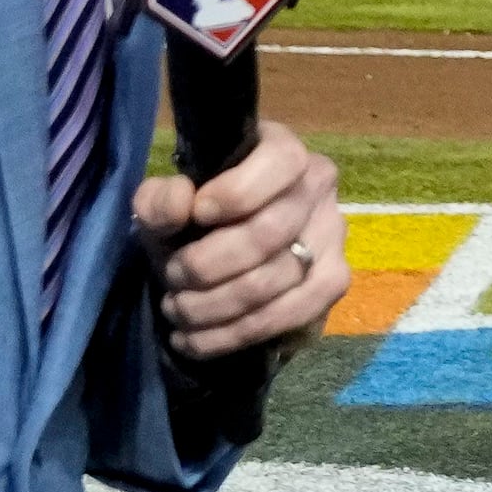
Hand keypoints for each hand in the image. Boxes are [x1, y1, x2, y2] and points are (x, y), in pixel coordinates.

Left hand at [134, 120, 346, 362]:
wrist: (216, 257)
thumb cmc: (194, 219)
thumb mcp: (164, 205)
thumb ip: (159, 199)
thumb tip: (182, 202)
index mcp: (282, 151)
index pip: (281, 161)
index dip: (238, 192)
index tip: (196, 215)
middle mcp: (318, 187)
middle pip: (270, 232)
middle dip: (208, 264)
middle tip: (172, 277)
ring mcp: (332, 236)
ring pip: (274, 281)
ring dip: (214, 305)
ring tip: (178, 311)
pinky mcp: (332, 282)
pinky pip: (289, 315)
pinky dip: (235, 334)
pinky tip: (197, 341)